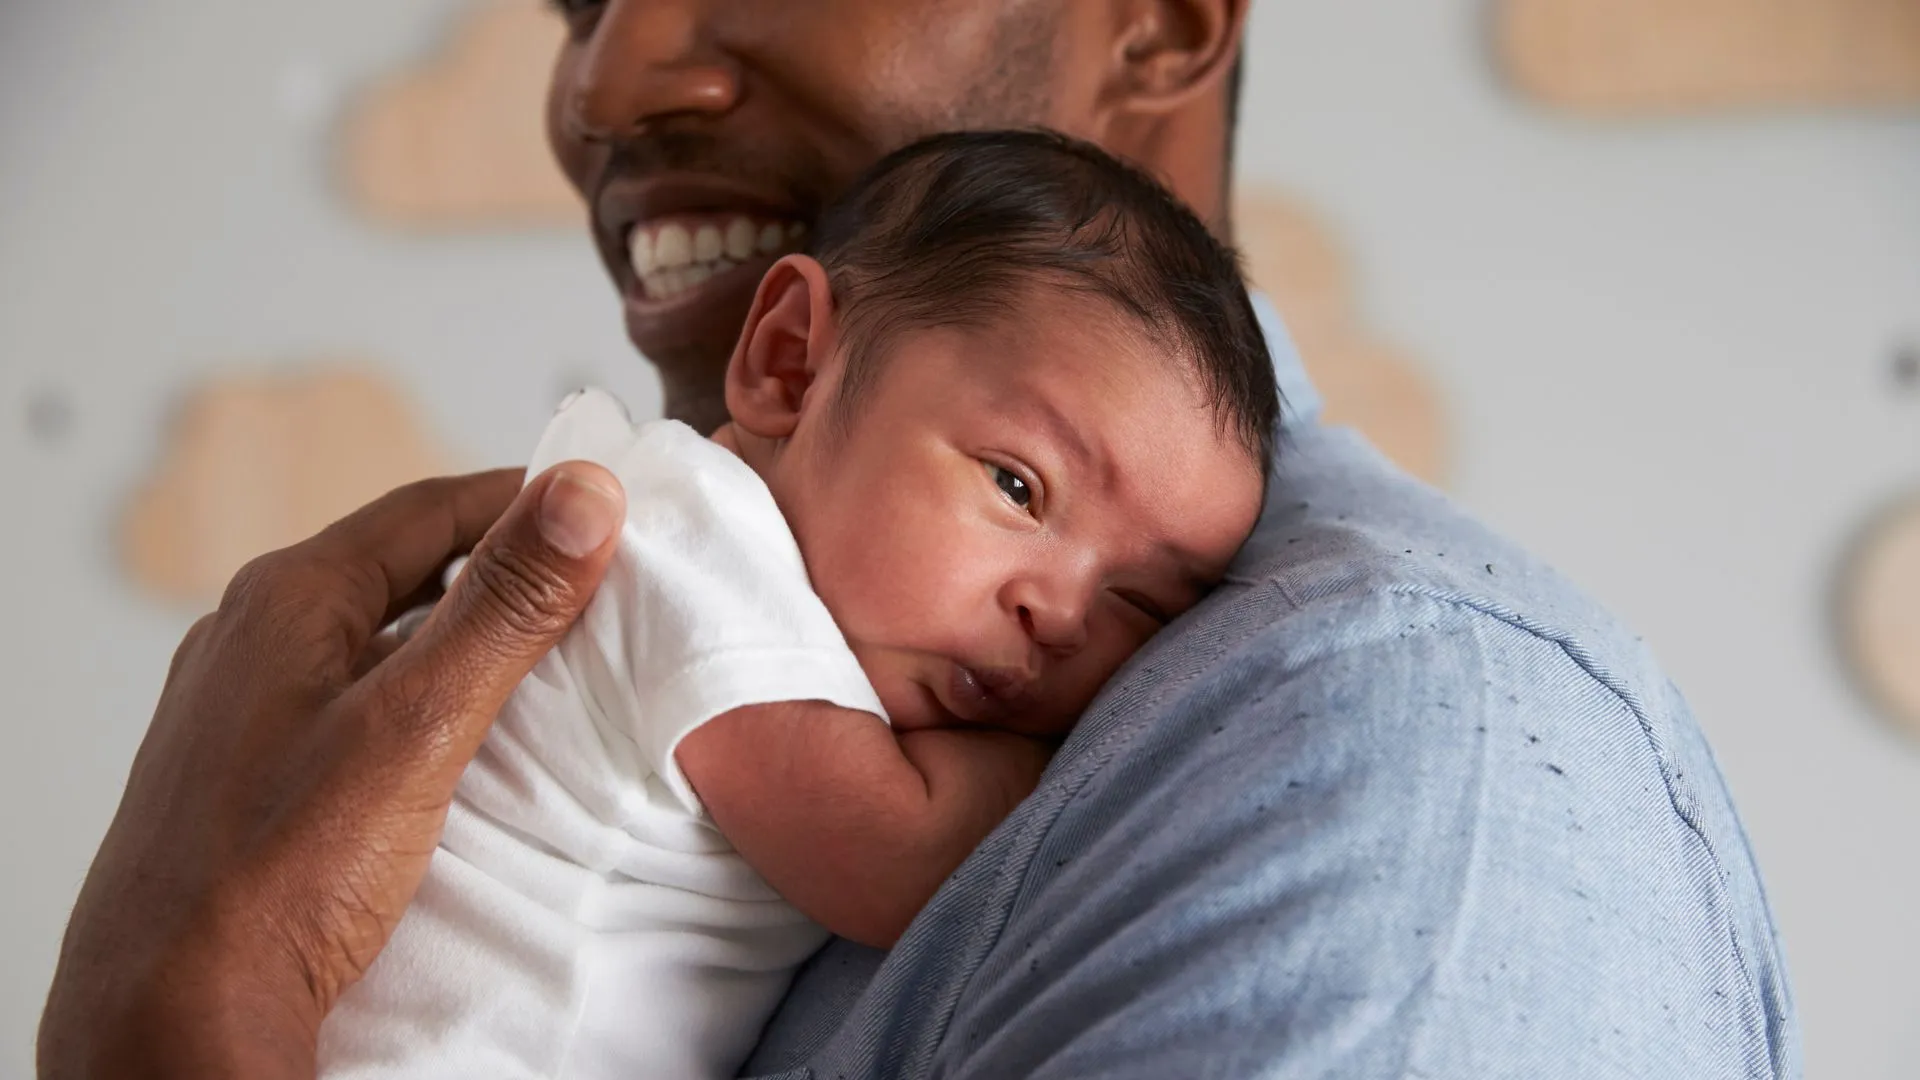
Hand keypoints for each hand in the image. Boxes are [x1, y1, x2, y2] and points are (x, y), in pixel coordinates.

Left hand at [37, 463, 626, 1079]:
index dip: (527, 499)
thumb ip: (504, 607)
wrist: (172, 1017)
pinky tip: (468, 740)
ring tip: (554, 657)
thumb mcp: (416, 724)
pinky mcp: (254, 773)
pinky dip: (428, 696)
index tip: (610, 510)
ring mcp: (248, 707)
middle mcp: (255, 637)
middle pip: (405, 566)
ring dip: (467, 634)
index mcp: (287, 599)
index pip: (431, 507)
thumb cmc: (277, 874)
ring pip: (381, 636)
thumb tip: (584, 492)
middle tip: (598, 582)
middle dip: (504, 565)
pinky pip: (358, 700)